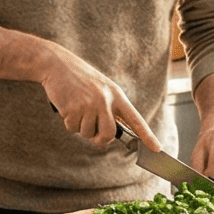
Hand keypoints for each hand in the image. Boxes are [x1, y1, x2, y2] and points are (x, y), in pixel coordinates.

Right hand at [37, 45, 152, 148]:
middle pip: (108, 134)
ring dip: (79, 127)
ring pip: (87, 133)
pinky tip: (67, 106)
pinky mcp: (73, 108)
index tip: (157, 149)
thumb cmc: (79, 79)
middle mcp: (106, 100)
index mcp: (116, 95)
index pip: (135, 119)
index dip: (147, 135)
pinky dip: (68, 122)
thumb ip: (109, 108)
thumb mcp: (101, 89)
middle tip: (91, 131)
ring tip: (76, 108)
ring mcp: (90, 104)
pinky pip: (72, 128)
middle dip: (99, 138)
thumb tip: (110, 134)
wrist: (57, 64)